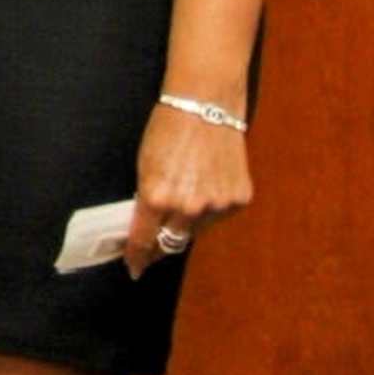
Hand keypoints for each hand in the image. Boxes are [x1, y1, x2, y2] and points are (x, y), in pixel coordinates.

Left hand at [124, 104, 250, 278]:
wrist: (205, 105)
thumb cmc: (167, 130)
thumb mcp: (144, 166)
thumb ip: (147, 199)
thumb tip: (147, 226)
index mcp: (157, 197)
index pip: (143, 239)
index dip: (137, 256)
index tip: (134, 268)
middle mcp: (188, 207)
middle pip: (171, 242)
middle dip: (160, 244)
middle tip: (154, 244)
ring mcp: (217, 205)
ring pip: (196, 229)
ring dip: (187, 223)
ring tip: (184, 198)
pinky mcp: (239, 199)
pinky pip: (219, 215)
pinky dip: (211, 208)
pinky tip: (207, 186)